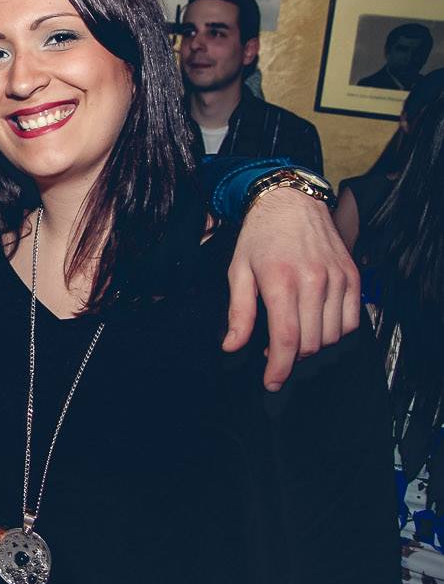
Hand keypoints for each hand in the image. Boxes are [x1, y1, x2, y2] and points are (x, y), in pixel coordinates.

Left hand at [222, 188, 360, 390]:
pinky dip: (335, 331)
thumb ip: (238, 312)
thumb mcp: (238, 271)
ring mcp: (337, 279)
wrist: (291, 201)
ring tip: (292, 333)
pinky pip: (351, 321)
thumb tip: (232, 346)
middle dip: (290, 356)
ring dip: (312, 345)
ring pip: (332, 336)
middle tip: (273, 351)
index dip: (278, 367)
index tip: (271, 382)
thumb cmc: (259, 236)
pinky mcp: (353, 277)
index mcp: (280, 280)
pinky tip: (316, 323)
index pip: (285, 338)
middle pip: (310, 342)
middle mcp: (313, 281)